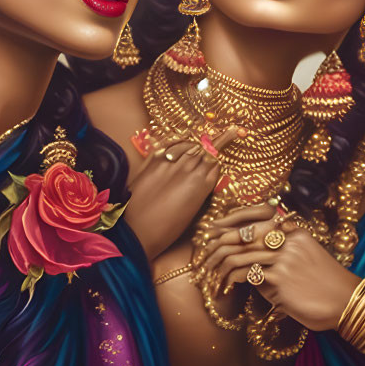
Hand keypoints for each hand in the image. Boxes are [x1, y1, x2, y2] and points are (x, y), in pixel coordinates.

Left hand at [126, 126, 239, 258]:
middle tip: (225, 131)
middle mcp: (187, 169)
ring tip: (201, 139)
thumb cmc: (164, 230)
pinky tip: (182, 140)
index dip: (220, 153)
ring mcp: (169, 163)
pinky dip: (178, 141)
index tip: (231, 137)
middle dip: (211, 145)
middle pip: (204, 150)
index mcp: (201, 184)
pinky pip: (170, 144)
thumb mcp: (191, 211)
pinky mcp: (152, 162)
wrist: (133, 234)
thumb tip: (207, 175)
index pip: (215, 160)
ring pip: (189, 144)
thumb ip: (201, 189)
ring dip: (195, 144)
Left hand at [200, 203, 359, 329]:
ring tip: (211, 276)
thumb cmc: (325, 284)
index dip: (232, 225)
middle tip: (205, 254)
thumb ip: (283, 255)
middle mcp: (288, 239)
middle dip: (220, 243)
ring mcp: (284, 257)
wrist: (344, 301)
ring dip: (221, 266)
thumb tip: (255, 264)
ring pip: (241, 253)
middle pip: (244, 234)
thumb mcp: (307, 259)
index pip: (256, 220)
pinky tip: (226, 288)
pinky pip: (246, 274)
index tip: (214, 233)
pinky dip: (231, 281)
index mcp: (295, 231)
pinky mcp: (279, 279)